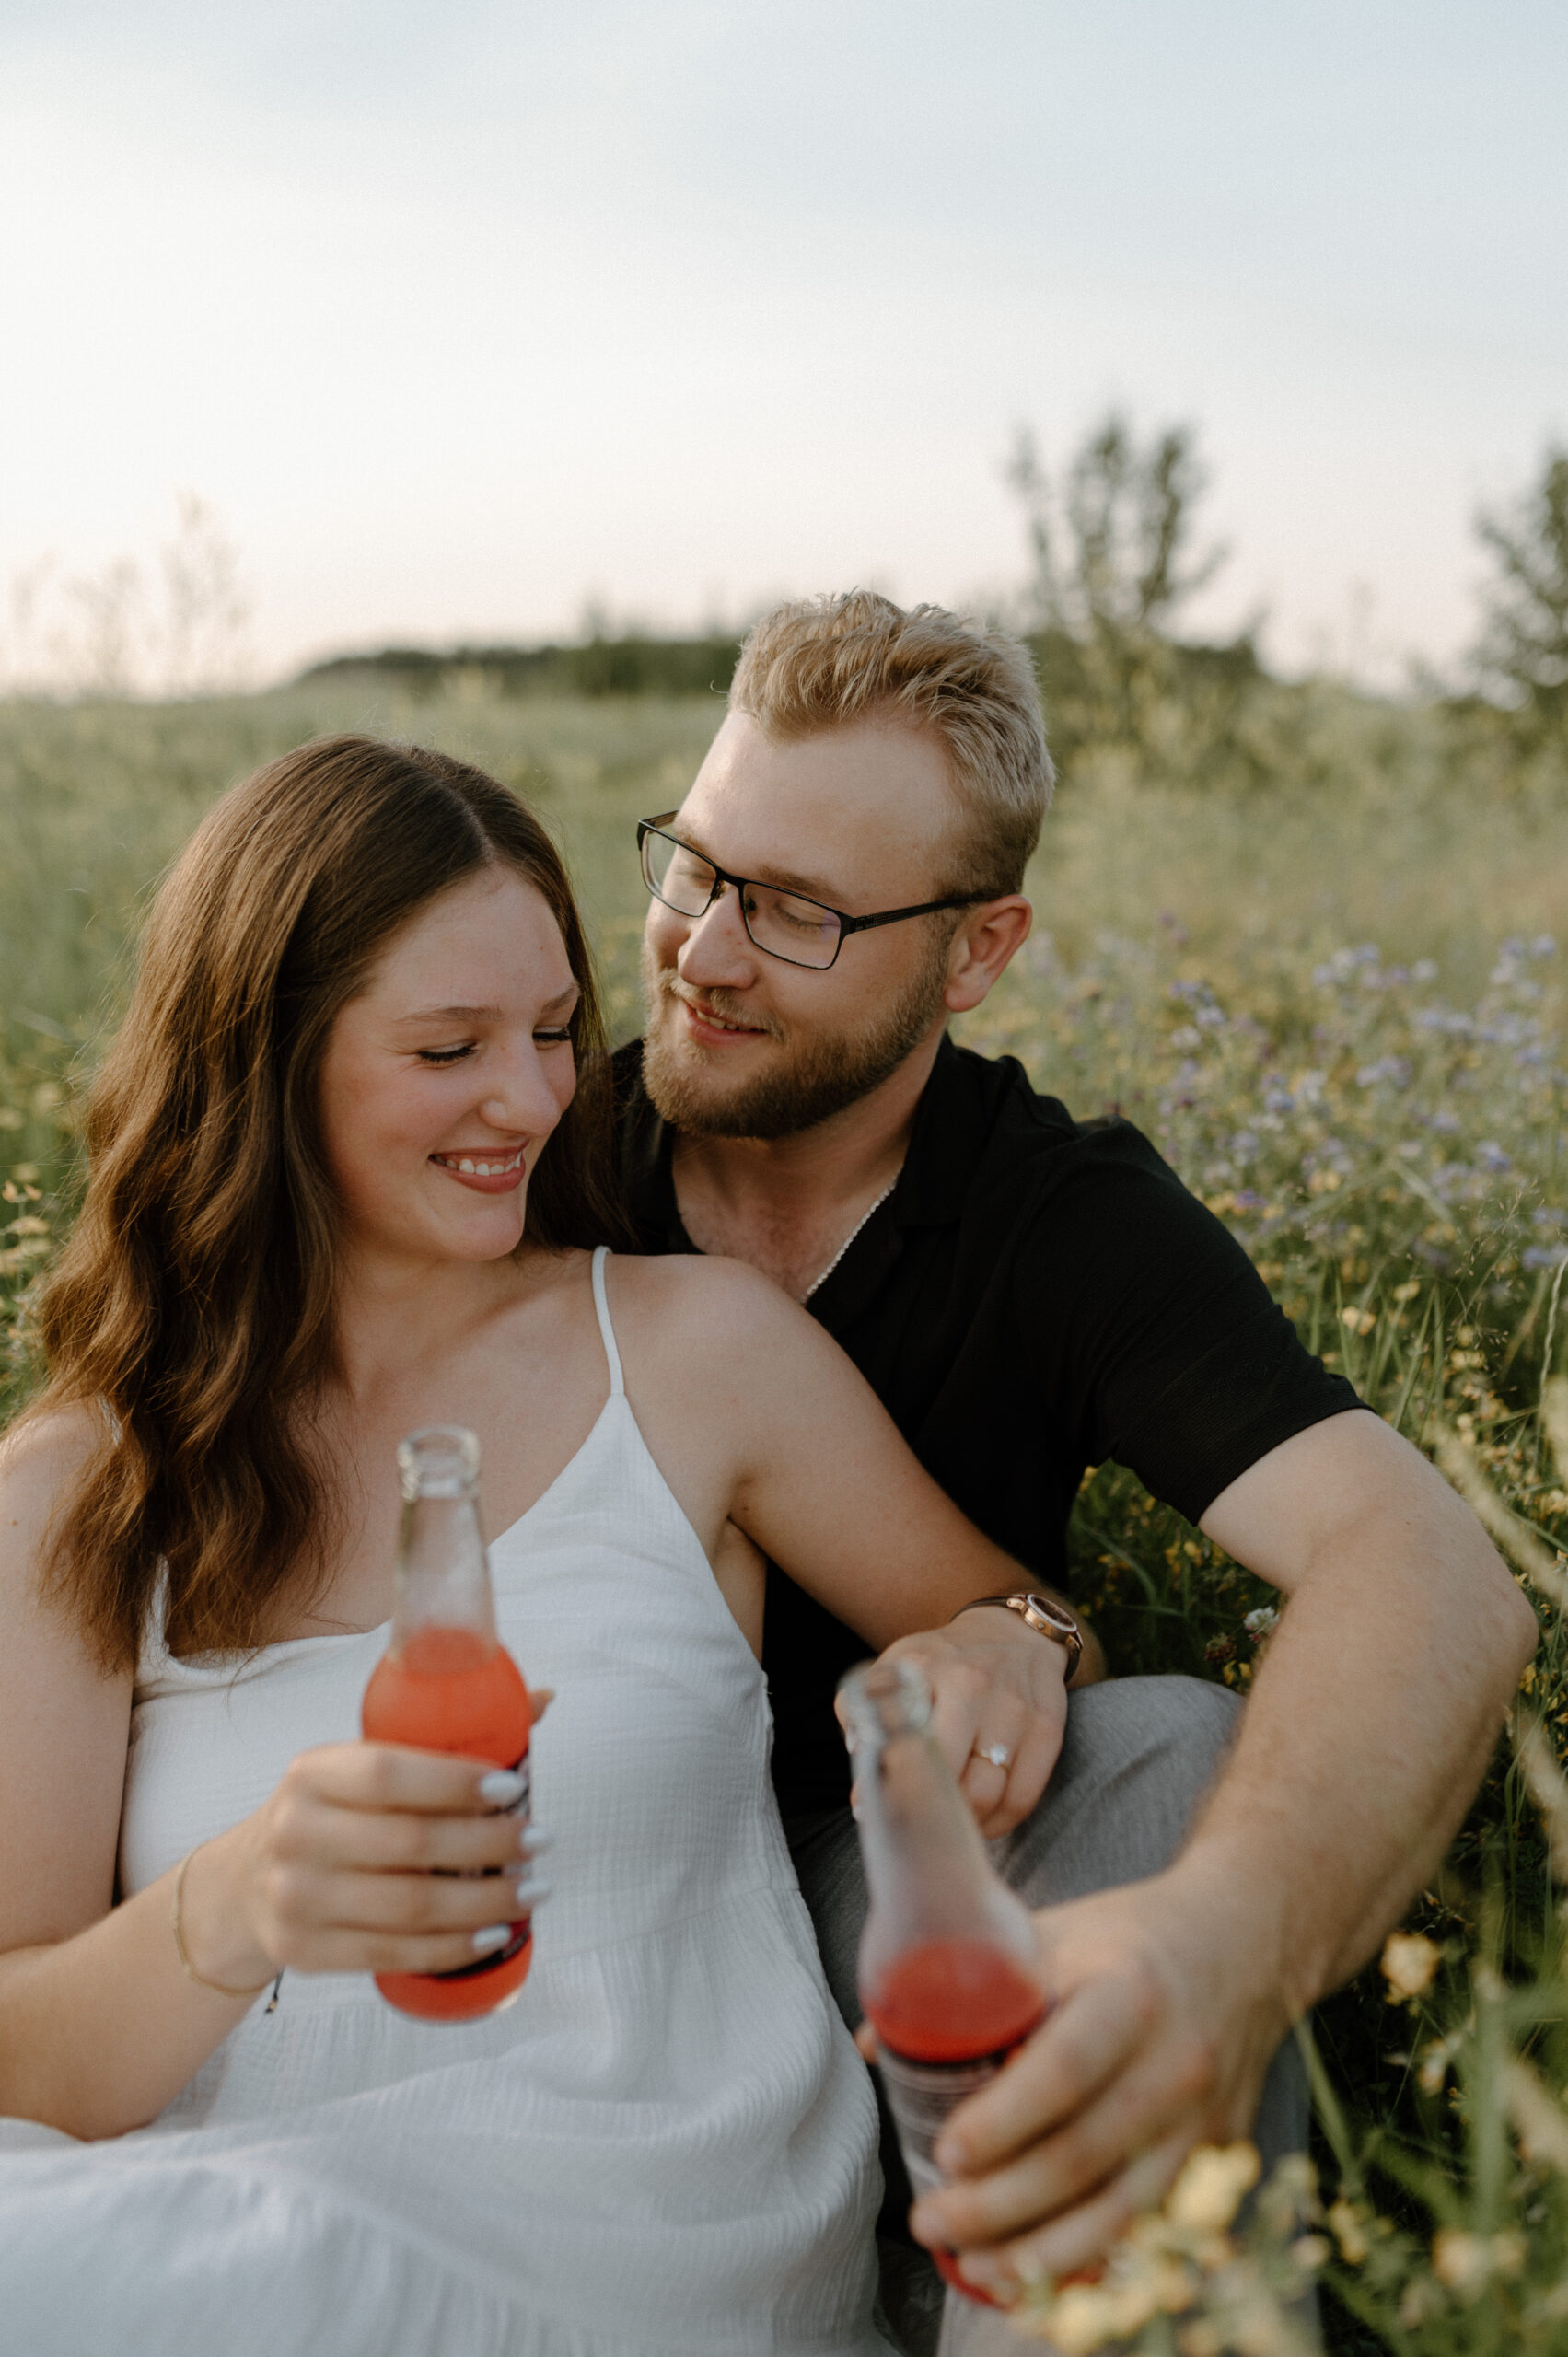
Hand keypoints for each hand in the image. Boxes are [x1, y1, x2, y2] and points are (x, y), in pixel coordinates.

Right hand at [181, 1694, 555, 1989]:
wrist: (244, 1885)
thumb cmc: (328, 1816)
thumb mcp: (358, 1770)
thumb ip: (441, 1740)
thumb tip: (542, 1700)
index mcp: (313, 1772)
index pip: (390, 1773)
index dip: (456, 1781)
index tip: (514, 1787)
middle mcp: (297, 1832)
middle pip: (412, 1843)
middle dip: (490, 1843)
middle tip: (539, 1840)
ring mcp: (296, 1898)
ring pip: (411, 1906)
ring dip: (485, 1901)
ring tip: (531, 1889)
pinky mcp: (306, 1951)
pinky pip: (394, 1954)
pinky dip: (453, 1947)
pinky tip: (493, 1933)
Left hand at [867, 1613, 1070, 1836]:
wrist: (1011, 1633)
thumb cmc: (943, 1662)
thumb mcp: (895, 1668)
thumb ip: (864, 1716)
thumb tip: (861, 1791)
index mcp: (924, 1668)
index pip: (903, 1743)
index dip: (890, 1786)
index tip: (876, 1810)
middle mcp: (971, 1684)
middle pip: (949, 1777)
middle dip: (931, 1808)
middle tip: (920, 1818)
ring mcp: (1013, 1707)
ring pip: (986, 1794)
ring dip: (966, 1822)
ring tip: (953, 1821)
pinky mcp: (1046, 1728)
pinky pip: (1022, 1797)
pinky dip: (1001, 1821)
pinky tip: (986, 1820)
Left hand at [899, 1862, 1288, 2297]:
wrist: (1243, 1944)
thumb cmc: (1128, 1941)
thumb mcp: (1053, 1934)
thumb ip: (970, 1983)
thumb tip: (877, 2044)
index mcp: (1130, 1993)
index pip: (1064, 2070)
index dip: (1002, 2121)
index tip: (945, 2154)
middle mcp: (1176, 2062)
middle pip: (1084, 2157)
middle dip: (998, 2205)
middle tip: (931, 2219)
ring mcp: (1203, 2119)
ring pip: (1120, 2210)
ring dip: (1039, 2252)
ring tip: (971, 2264)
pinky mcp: (1216, 2156)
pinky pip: (1150, 2226)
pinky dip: (1092, 2260)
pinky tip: (1038, 2274)